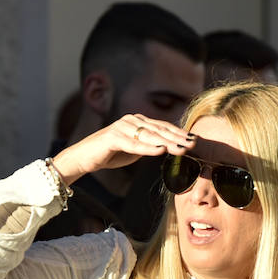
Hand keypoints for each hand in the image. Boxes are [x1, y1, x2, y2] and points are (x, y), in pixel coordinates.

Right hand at [51, 114, 193, 184]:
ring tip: (181, 149)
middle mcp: (131, 120)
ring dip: (167, 143)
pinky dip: (148, 148)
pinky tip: (161, 151)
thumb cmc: (109, 154)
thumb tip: (167, 147)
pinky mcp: (113, 138)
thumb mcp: (134, 149)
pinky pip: (134, 144)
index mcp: (137, 121)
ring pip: (149, 137)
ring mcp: (121, 127)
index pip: (162, 127)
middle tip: (192, 144)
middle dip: (177, 138)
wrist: (84, 158)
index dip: (178, 133)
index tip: (193, 140)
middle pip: (158, 130)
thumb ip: (149, 145)